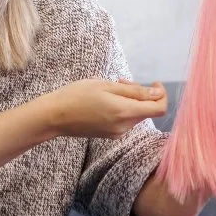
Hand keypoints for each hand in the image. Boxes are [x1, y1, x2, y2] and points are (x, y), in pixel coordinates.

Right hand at [41, 78, 167, 138]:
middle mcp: (125, 126)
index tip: (153, 83)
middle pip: (147, 110)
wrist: (54, 116)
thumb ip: (134, 91)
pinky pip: (125, 120)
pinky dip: (122, 109)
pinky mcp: (110, 135)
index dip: (161, 94)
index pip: (159, 109)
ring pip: (136, 114)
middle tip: (121, 81)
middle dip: (141, 94)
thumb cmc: (77, 96)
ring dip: (130, 100)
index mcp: (125, 112)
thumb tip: (157, 93)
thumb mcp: (106, 86)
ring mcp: (117, 133)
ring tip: (110, 88)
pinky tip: (105, 101)